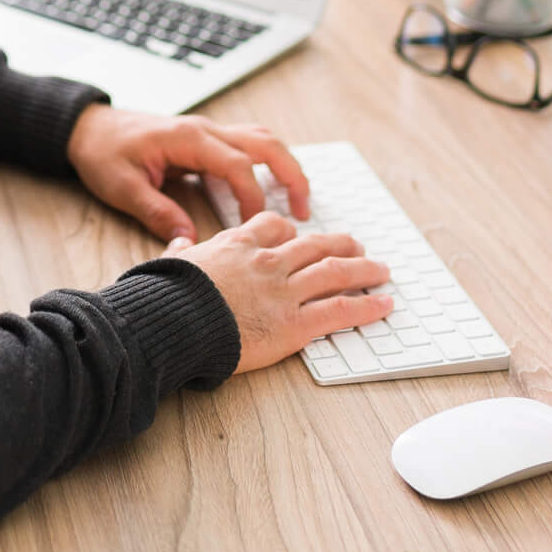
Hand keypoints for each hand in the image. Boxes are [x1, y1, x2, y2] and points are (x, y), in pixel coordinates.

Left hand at [65, 105, 309, 241]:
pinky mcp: (205, 138)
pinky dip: (267, 163)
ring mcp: (207, 130)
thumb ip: (157, 213)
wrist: (88, 128)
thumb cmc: (103, 153)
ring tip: (297, 202)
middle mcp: (204, 129)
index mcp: (188, 139)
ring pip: (261, 140)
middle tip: (303, 211)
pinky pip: (246, 144)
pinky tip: (270, 189)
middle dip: (290, 175)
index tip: (255, 229)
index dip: (252, 198)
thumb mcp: (123, 189)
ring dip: (284, 166)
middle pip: (265, 144)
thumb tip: (189, 241)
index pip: (237, 166)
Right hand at [163, 213, 392, 372]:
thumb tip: (179, 240)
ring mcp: (284, 291)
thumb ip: (181, 249)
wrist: (173, 322)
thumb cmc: (168, 296)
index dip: (291, 231)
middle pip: (314, 245)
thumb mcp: (173, 262)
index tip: (300, 235)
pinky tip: (384, 304)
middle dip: (340, 245)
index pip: (274, 227)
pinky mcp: (294, 324)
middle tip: (356, 247)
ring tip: (381, 270)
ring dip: (363, 269)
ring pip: (335, 272)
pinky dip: (367, 306)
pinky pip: (340, 310)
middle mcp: (267, 262)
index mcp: (238, 245)